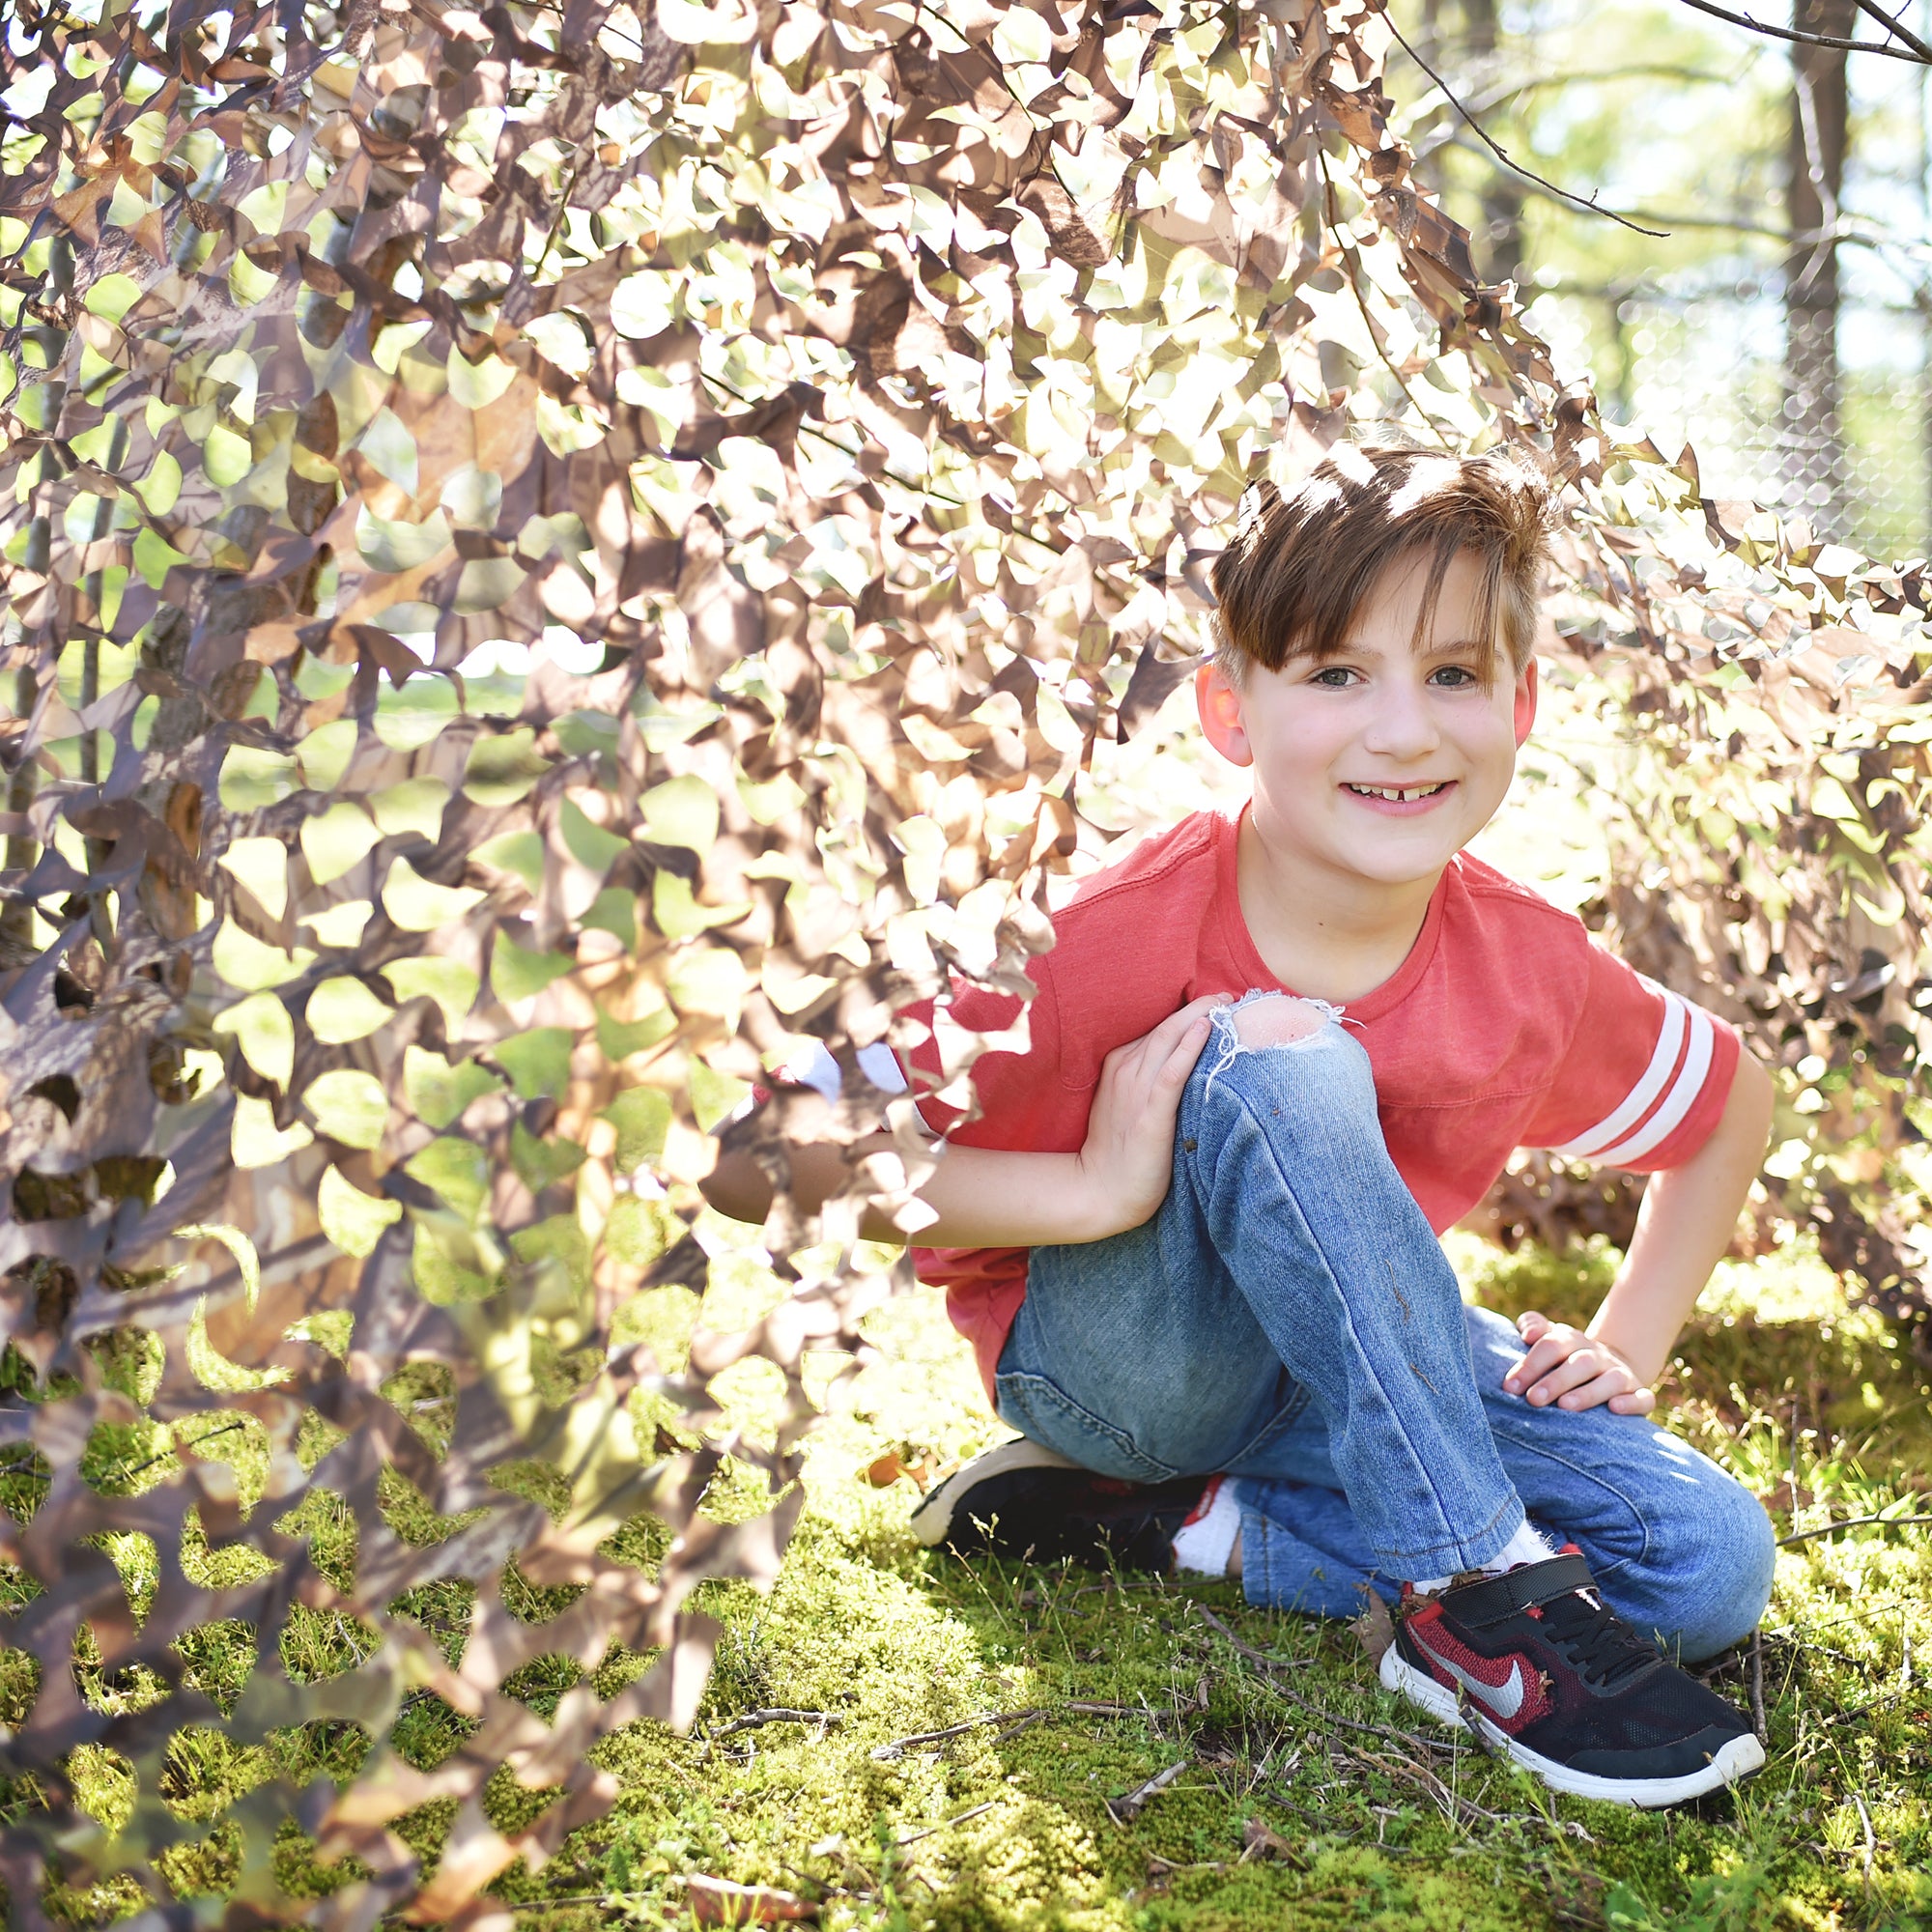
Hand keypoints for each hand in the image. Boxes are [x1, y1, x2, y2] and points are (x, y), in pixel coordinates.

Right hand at [1074, 995, 1229, 1237]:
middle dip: (1196, 1006)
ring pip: (1168, 1041)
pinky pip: (1171, 1074)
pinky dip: (1187, 1049)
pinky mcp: (1149, 1117)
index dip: (1186, 1014)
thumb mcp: (1128, 1103)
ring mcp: (1136, 1092)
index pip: (1158, 1030)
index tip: (1214, 1004)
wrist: (1102, 1189)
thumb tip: (1186, 1063)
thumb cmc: (1119, 1150)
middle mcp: (1126, 1071)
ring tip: (1222, 1002)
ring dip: (1196, 1017)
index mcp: (1120, 1066)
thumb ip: (1150, 1080)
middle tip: (1225, 995)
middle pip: (1164, 1028)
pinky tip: (1205, 1030)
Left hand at [1503, 1311, 1655, 1415]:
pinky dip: (1632, 1403)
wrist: (1609, 1365)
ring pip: (1611, 1381)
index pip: (1551, 1345)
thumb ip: (1533, 1326)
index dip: (1530, 1365)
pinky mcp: (1639, 1393)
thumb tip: (1527, 1332)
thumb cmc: (1564, 1357)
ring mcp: (1620, 1374)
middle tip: (1533, 1399)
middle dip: (1555, 1381)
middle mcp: (1597, 1356)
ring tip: (1565, 1406)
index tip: (1510, 1387)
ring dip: (1588, 1393)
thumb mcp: (1549, 1338)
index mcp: (1571, 1340)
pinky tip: (1614, 1409)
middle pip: (1579, 1363)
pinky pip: (1643, 1398)